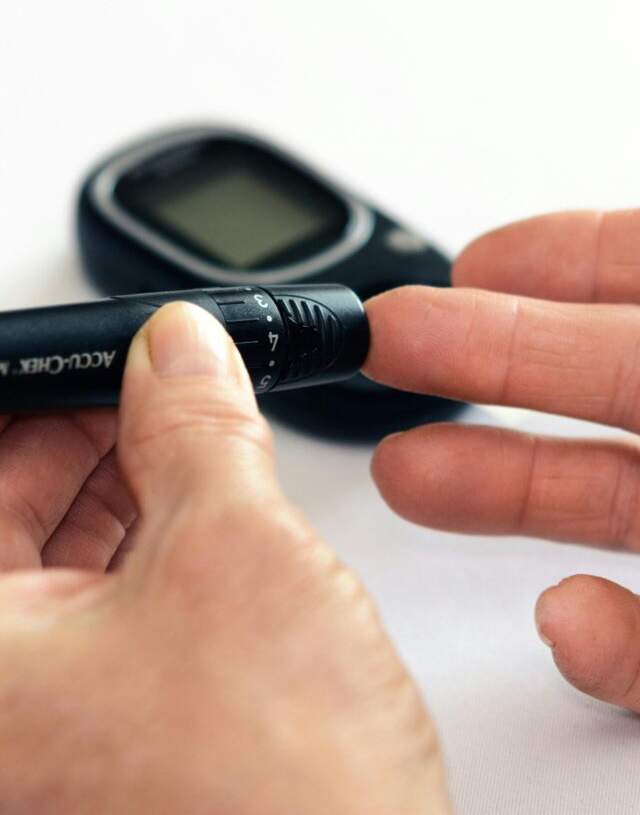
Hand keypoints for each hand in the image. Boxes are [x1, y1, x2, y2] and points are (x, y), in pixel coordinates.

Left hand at [0, 303, 448, 813]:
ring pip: (46, 551)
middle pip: (0, 506)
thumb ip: (197, 426)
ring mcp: (37, 723)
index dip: (30, 390)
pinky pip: (90, 601)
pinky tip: (186, 498)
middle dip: (76, 427)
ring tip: (178, 425)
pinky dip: (138, 538)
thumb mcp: (237, 556)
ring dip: (114, 477)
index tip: (86, 353)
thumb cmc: (285, 804)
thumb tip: (179, 348)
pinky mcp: (93, 730)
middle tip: (144, 376)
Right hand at [365, 208, 639, 712]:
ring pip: (613, 502)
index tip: (479, 257)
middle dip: (489, 354)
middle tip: (390, 342)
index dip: (565, 256)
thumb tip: (564, 374)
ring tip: (409, 472)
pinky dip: (608, 642)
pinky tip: (565, 622)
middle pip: (610, 380)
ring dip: (505, 487)